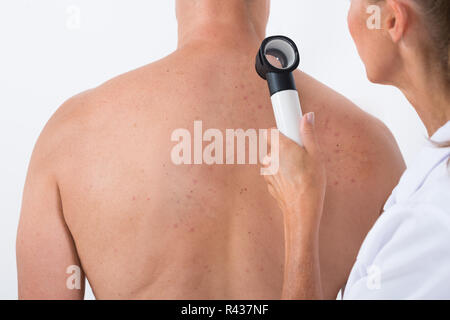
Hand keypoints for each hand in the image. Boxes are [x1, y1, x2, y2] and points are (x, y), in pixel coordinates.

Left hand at [262, 112, 326, 233]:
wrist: (302, 208)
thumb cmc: (311, 181)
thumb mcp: (316, 155)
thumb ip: (308, 133)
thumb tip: (307, 116)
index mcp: (281, 147)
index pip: (270, 132)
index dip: (279, 133)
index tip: (289, 136)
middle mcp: (270, 158)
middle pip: (272, 147)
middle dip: (283, 149)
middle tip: (298, 156)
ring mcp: (267, 172)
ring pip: (272, 161)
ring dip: (280, 163)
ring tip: (297, 171)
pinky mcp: (267, 183)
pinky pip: (272, 174)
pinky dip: (280, 175)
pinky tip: (292, 181)